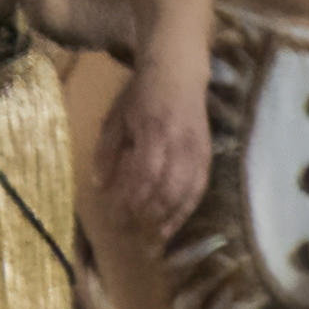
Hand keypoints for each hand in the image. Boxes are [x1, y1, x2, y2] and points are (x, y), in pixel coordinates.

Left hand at [88, 13, 208, 234]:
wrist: (178, 73)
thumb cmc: (140, 95)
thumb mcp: (114, 119)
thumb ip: (107, 153)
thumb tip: (100, 186)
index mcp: (153, 134)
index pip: (143, 176)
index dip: (131, 201)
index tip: (116, 219)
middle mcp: (179, 145)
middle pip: (167, 189)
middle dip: (148, 214)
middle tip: (131, 234)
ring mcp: (197, 150)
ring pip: (187, 192)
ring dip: (170, 217)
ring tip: (155, 236)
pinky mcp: (208, 154)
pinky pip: (200, 187)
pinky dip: (188, 207)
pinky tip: (176, 221)